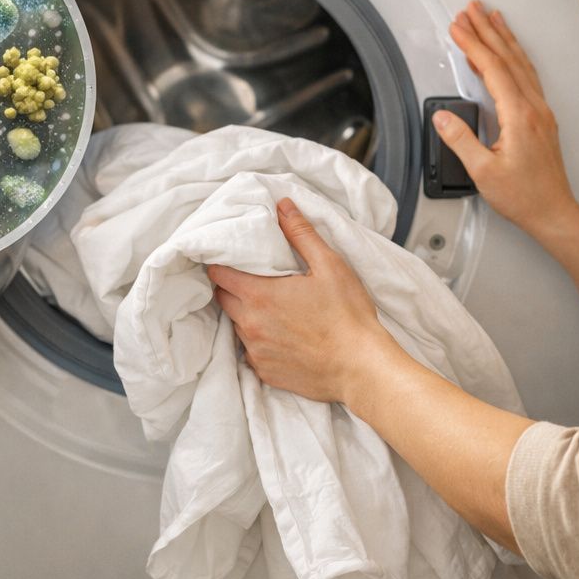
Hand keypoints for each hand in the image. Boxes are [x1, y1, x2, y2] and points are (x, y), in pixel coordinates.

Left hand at [208, 198, 390, 403]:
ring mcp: (255, 351)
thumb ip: (301, 234)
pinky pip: (251, 351)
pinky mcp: (265, 372)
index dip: (221, 263)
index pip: (218, 274)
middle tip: (253, 279)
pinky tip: (282, 335)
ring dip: (246, 314)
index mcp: (259, 295)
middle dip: (232, 287)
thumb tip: (282, 206)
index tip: (232, 258)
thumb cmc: (348, 315)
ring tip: (271, 308)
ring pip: (237, 325)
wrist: (361, 368)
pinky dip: (260, 341)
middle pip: (223, 299)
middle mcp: (249, 324)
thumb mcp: (329, 265)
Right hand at [438, 0, 578, 238]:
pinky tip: (506, 54)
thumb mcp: (483, 172)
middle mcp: (534, 108)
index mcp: (519, 116)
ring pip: (521, 64)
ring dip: (504, 38)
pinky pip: (527, 76)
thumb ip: (461, 140)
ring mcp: (540, 112)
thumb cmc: (524, 197)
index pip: (492, 69)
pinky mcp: (541, 118)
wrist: (554, 213)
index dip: (473, 44)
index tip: (457, 26)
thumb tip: (442, 117)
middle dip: (487, 30)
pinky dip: (513, 58)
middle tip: (472, 8)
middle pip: (508, 58)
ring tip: (491, 18)